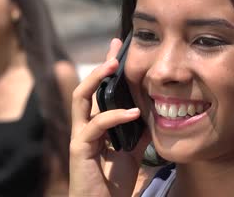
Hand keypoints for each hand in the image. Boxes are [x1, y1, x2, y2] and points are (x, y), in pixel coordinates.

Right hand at [69, 38, 151, 196]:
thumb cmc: (112, 183)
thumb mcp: (131, 152)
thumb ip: (138, 133)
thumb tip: (154, 114)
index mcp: (95, 126)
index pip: (98, 92)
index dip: (106, 70)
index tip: (119, 49)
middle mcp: (84, 127)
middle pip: (85, 88)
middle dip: (100, 66)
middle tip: (115, 49)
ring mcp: (80, 136)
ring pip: (80, 98)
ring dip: (96, 79)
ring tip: (113, 66)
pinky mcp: (80, 148)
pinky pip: (96, 125)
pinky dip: (115, 116)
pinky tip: (134, 112)